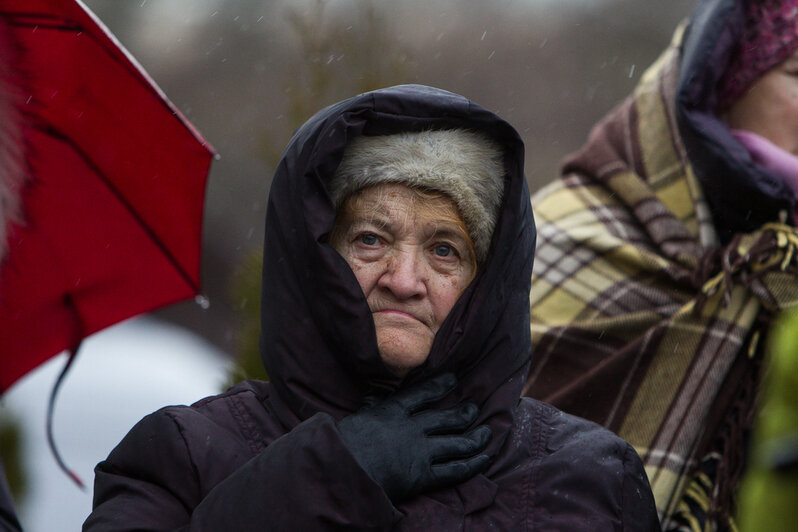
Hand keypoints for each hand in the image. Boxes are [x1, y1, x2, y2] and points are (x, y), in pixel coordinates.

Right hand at [337, 373, 491, 502]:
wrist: (341, 470)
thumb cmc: (342, 444)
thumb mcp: (357, 417)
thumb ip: (372, 406)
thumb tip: (375, 395)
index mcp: (394, 411)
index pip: (423, 393)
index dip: (441, 385)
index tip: (454, 379)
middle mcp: (412, 428)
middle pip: (447, 418)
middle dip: (465, 412)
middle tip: (474, 408)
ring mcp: (420, 452)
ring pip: (457, 443)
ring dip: (475, 437)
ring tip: (486, 433)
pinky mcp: (423, 476)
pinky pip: (455, 470)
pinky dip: (473, 464)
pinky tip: (485, 459)